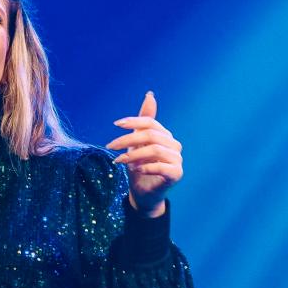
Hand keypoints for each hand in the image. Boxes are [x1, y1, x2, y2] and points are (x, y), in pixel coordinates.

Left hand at [105, 91, 182, 217]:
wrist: (143, 193)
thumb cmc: (139, 167)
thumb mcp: (136, 143)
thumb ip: (142, 122)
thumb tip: (150, 94)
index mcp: (165, 135)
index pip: (150, 122)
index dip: (133, 121)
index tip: (116, 124)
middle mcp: (174, 145)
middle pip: (150, 135)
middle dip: (127, 140)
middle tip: (111, 147)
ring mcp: (177, 160)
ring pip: (155, 149)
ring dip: (133, 154)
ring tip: (120, 161)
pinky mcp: (177, 174)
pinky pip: (161, 167)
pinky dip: (145, 167)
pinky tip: (135, 170)